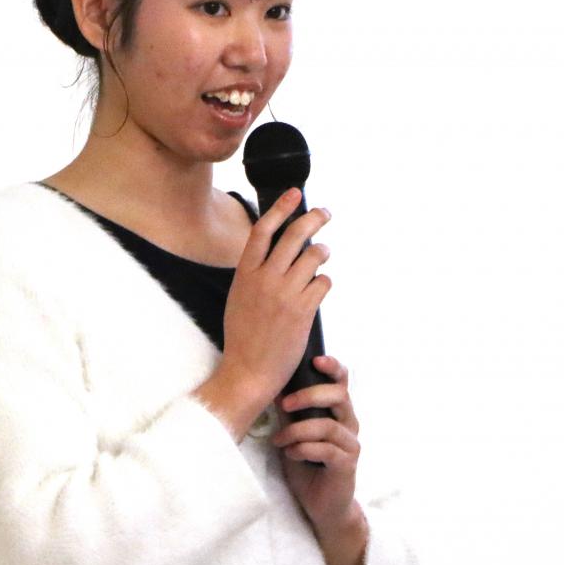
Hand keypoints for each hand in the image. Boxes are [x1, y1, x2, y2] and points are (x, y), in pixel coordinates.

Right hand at [213, 190, 332, 416]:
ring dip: (322, 253)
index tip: (294, 194)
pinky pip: (323, 283)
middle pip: (295, 235)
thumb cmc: (243, 336)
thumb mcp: (239, 296)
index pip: (263, 229)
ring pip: (314, 256)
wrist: (249, 370)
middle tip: (324, 213)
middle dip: (314, 218)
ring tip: (322, 257)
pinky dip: (324, 283)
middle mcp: (265, 278)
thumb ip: (255, 273)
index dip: (281, 207)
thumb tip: (277, 252)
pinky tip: (318, 289)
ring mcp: (285, 293)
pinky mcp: (303, 310)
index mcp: (245, 273)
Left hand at [274, 354, 361, 538]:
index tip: (315, 360)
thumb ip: (290, 413)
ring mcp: (351, 445)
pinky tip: (291, 454)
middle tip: (284, 405)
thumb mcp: (294, 434)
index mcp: (338, 413)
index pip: (343, 383)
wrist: (321, 506)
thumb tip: (272, 387)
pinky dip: (303, 449)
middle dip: (309, 396)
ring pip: (328, 425)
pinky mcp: (346, 465)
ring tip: (280, 441)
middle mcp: (349, 425)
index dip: (333, 368)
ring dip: (298, 431)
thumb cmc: (307, 466)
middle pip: (339, 396)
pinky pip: (326, 450)